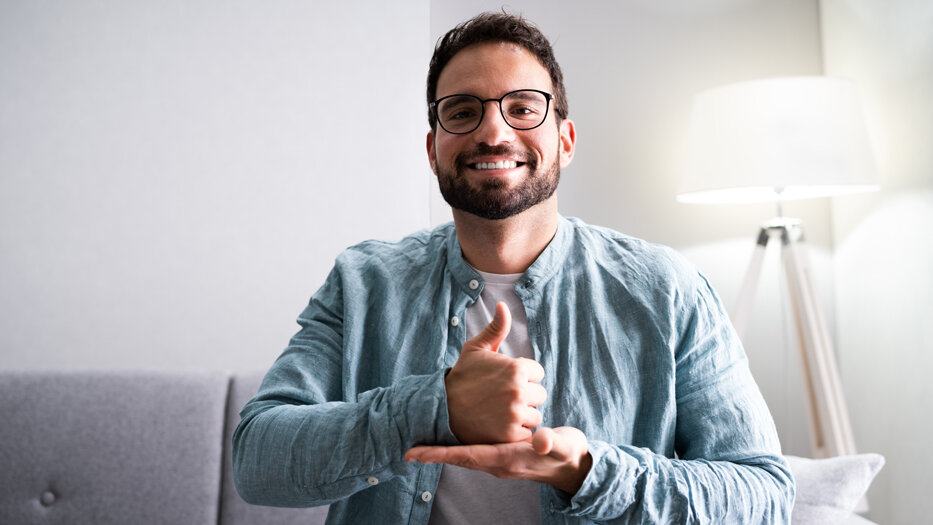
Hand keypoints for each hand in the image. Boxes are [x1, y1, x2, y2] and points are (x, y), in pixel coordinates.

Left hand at [405, 426, 592, 494]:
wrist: (575, 467)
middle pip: (460, 458)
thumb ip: (551, 442)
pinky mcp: (503, 455)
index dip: (441, 454)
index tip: (415, 454)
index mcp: (507, 458)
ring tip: (422, 447)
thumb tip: (540, 440)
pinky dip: (459, 448)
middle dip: (435, 455)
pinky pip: (474, 452)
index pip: (467, 456)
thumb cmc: (567, 453)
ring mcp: (499, 461)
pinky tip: (452, 437)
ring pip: (465, 456)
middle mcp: (498, 462)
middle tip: (408, 451)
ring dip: (444, 452)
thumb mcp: (562, 445)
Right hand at [445, 302, 546, 443]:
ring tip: (499, 411)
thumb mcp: (476, 348)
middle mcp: (519, 390)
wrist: (442, 408)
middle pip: (539, 395)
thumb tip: (503, 304)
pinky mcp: (510, 435)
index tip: (503, 380)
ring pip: (535, 415)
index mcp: (516, 368)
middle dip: (525, 396)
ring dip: (522, 415)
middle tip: (501, 397)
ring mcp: (515, 414)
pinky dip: (515, 432)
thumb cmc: (462, 376)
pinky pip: (526, 434)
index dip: (523, 376)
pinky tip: (498, 425)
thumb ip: (496, 328)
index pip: (538, 373)